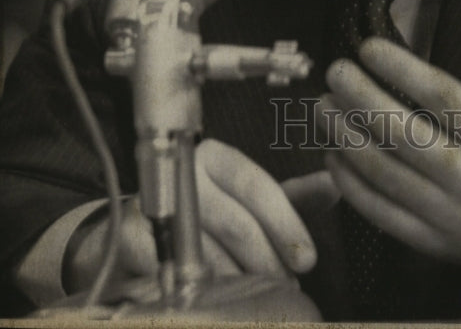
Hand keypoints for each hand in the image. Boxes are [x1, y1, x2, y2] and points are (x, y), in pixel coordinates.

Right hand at [65, 139, 336, 290]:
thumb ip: (289, 199)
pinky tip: (218, 303)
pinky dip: (203, 291)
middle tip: (288, 291)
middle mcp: (185, 174)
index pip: (258, 186)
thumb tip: (335, 186)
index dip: (286, 224)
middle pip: (238, 222)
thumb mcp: (244, 203)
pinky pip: (177, 271)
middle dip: (268, 262)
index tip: (308, 260)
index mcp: (216, 158)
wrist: (124, 240)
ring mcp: (156, 205)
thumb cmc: (198, 219)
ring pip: (211, 252)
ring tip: (259, 301)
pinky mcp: (134, 237)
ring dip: (239, 283)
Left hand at [317, 21, 460, 268]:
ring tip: (322, 106)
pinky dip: (351, 184)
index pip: (444, 99)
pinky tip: (332, 153)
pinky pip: (382, 213)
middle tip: (335, 71)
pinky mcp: (430, 242)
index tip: (369, 47)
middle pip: (407, 137)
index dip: (404, 71)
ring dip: (348, 139)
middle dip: (363, 101)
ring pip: (388, 175)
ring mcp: (449, 216)